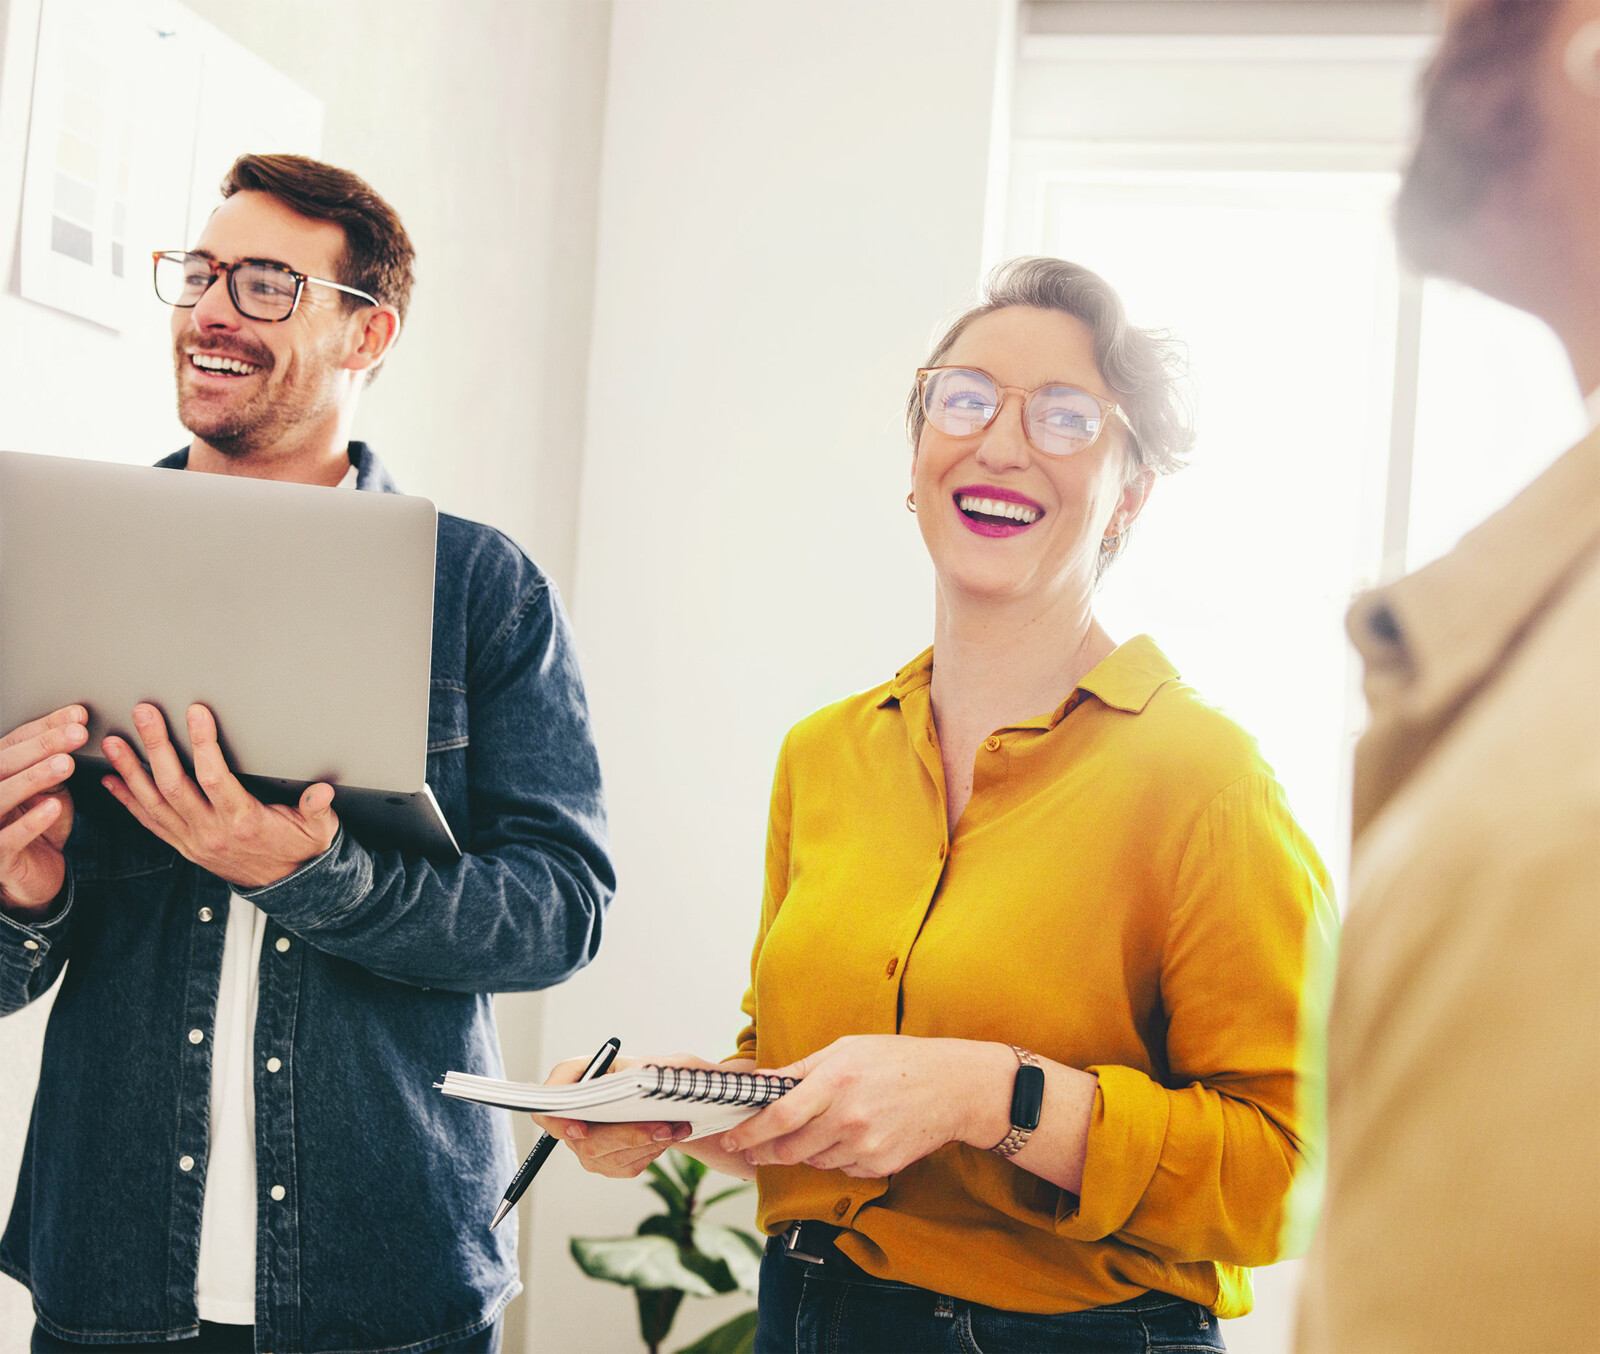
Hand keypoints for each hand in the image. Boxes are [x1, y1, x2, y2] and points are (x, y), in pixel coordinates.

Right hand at [0, 706, 88, 913]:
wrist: (34, 872)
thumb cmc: (38, 824)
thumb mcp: (48, 787)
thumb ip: (54, 760)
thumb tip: (77, 722)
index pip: (14, 742)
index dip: (44, 727)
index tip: (78, 715)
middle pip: (4, 763)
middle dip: (42, 746)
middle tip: (78, 733)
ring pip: (1, 797)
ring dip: (34, 777)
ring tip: (66, 763)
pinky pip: (8, 839)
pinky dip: (31, 822)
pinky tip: (53, 807)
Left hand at [100, 703, 338, 889]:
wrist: (287, 885)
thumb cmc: (300, 849)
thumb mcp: (318, 828)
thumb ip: (317, 807)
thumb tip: (322, 792)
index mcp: (244, 821)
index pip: (214, 777)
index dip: (202, 743)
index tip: (196, 713)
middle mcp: (212, 832)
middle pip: (174, 784)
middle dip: (156, 746)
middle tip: (144, 714)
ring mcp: (193, 840)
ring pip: (154, 802)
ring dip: (131, 770)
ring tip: (115, 743)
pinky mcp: (184, 846)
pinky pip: (150, 822)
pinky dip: (129, 800)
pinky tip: (114, 780)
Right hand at [532, 1052, 721, 1178]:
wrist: (665, 1097)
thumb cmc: (651, 1074)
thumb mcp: (649, 1062)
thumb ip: (641, 1070)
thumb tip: (637, 1083)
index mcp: (575, 1080)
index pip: (548, 1105)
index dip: (557, 1121)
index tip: (581, 1130)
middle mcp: (573, 1115)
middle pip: (587, 1141)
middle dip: (629, 1135)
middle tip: (664, 1128)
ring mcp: (585, 1143)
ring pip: (610, 1157)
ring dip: (648, 1144)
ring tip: (678, 1128)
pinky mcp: (604, 1162)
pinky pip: (626, 1166)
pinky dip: (651, 1152)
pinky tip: (668, 1137)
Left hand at [720, 1035, 1012, 1178]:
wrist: (952, 1087)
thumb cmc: (898, 1061)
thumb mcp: (846, 1049)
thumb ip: (800, 1070)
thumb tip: (761, 1082)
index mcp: (835, 1081)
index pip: (779, 1116)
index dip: (749, 1132)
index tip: (732, 1138)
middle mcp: (848, 1117)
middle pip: (789, 1149)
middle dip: (767, 1151)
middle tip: (758, 1146)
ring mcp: (864, 1146)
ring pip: (813, 1161)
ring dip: (805, 1151)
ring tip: (823, 1127)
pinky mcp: (879, 1165)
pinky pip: (841, 1169)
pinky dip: (836, 1157)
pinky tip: (852, 1135)